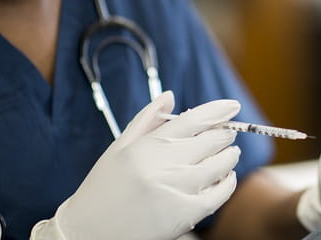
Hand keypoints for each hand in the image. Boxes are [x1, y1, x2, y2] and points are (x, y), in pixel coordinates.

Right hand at [31, 92, 240, 239]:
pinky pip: (219, 194)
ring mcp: (176, 190)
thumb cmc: (105, 186)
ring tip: (230, 153)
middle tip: (228, 133)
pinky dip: (228, 183)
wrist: (88, 231)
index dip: (218, 110)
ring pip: (220, 165)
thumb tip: (170, 95)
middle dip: (225, 134)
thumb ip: (148, 119)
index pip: (193, 120)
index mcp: (148, 146)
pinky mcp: (184, 215)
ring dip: (230, 156)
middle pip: (212, 140)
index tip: (232, 106)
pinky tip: (226, 177)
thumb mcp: (120, 147)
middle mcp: (163, 166)